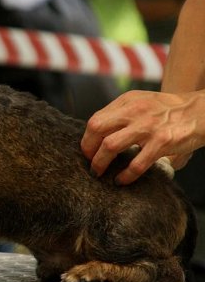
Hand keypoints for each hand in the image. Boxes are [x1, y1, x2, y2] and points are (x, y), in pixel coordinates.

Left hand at [81, 90, 204, 183]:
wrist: (201, 111)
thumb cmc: (168, 110)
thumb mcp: (142, 102)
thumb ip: (122, 114)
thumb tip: (100, 136)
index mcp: (127, 101)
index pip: (96, 119)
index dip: (87, 138)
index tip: (88, 150)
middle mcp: (134, 111)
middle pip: (97, 129)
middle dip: (88, 149)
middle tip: (90, 162)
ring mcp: (147, 127)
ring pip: (110, 146)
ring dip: (100, 163)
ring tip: (99, 172)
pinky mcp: (162, 142)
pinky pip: (136, 163)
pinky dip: (125, 175)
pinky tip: (121, 180)